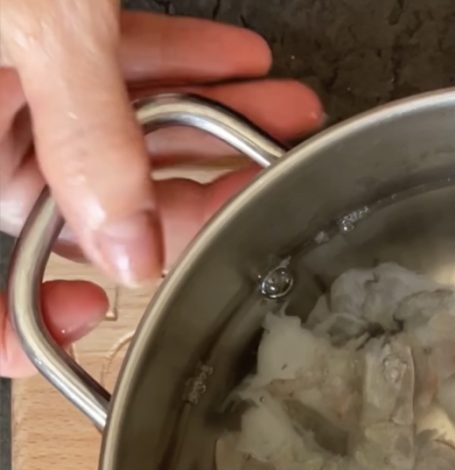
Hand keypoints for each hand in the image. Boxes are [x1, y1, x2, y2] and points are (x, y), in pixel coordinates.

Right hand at [1, 5, 323, 376]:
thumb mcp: (33, 17)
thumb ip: (85, 134)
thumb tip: (130, 250)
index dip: (21, 313)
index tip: (108, 301)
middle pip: (80, 192)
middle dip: (188, 186)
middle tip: (266, 181)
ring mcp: (7, 65)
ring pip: (107, 123)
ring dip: (206, 120)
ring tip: (286, 116)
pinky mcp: (39, 22)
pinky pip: (103, 61)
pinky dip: (175, 61)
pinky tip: (242, 64)